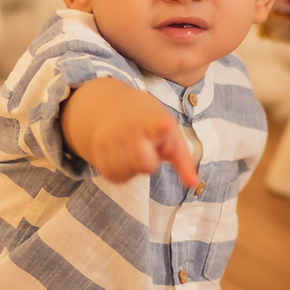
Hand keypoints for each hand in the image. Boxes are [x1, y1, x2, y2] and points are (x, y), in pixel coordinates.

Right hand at [61, 77, 198, 187]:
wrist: (110, 105)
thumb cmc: (150, 125)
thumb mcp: (170, 134)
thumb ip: (183, 160)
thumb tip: (193, 184)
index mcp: (153, 120)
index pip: (157, 124)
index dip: (161, 126)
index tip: (165, 124)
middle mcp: (129, 126)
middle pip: (142, 161)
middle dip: (149, 164)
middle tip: (149, 150)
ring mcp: (110, 136)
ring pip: (124, 172)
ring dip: (133, 170)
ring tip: (134, 153)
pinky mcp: (96, 147)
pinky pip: (111, 174)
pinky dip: (120, 173)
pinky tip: (123, 159)